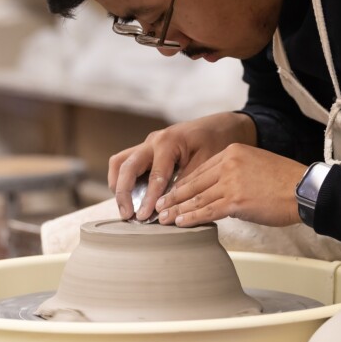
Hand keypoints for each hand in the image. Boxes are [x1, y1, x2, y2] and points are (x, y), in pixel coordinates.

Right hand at [109, 112, 256, 219]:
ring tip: (125, 208)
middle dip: (123, 192)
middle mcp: (153, 141)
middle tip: (127, 215)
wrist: (222, 125)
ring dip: (118, 185)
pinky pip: (126, 163)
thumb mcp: (206, 162)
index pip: (153, 175)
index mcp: (168, 141)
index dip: (148, 198)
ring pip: (120, 162)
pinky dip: (124, 180)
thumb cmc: (217, 141)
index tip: (144, 217)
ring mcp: (148, 144)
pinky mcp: (148, 150)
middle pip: (126, 165)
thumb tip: (169, 205)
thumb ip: (186, 182)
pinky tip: (132, 198)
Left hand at [154, 143, 307, 227]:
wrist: (305, 190)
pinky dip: (191, 218)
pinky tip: (180, 223)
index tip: (171, 193)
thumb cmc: (285, 181)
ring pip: (196, 198)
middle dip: (173, 197)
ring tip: (163, 218)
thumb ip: (234, 172)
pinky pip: (208, 210)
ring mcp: (231, 181)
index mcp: (232, 152)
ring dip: (177, 210)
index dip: (183, 184)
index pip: (200, 170)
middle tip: (159, 206)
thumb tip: (218, 190)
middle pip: (193, 183)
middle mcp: (228, 163)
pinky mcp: (236, 200)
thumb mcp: (256, 164)